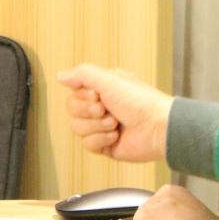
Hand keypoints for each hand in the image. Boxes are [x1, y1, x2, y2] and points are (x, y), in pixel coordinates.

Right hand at [57, 63, 173, 161]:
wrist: (157, 128)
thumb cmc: (140, 101)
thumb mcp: (109, 79)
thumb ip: (83, 74)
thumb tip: (60, 75)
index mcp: (103, 88)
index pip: (74, 92)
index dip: (83, 96)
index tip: (98, 95)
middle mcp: (102, 105)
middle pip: (72, 110)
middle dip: (89, 111)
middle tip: (106, 109)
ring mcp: (102, 126)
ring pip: (77, 128)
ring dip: (97, 126)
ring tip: (115, 123)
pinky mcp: (105, 145)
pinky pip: (87, 144)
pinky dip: (101, 140)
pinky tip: (116, 136)